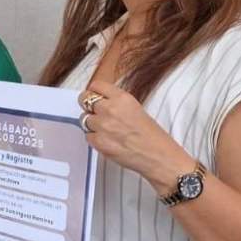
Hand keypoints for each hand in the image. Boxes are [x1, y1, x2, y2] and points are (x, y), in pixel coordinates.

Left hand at [80, 80, 195, 192]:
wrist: (156, 155)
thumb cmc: (150, 134)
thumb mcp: (134, 108)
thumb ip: (116, 102)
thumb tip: (99, 100)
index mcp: (121, 98)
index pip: (96, 85)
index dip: (94, 92)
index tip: (94, 96)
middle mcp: (110, 109)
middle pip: (83, 99)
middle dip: (87, 105)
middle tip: (94, 112)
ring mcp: (102, 126)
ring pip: (84, 119)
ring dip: (92, 124)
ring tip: (106, 130)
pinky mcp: (99, 142)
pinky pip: (87, 136)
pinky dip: (94, 138)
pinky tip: (107, 140)